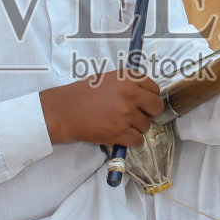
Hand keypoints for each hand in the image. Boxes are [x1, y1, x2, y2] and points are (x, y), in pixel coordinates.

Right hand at [41, 69, 163, 147]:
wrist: (62, 111)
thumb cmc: (81, 95)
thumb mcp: (106, 79)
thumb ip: (127, 85)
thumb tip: (144, 96)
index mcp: (128, 77)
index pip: (154, 89)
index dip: (150, 98)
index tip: (143, 104)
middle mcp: (130, 94)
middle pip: (156, 108)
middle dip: (149, 114)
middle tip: (137, 116)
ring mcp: (125, 114)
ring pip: (147, 126)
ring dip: (136, 128)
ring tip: (120, 125)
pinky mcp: (119, 132)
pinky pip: (138, 141)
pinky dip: (131, 141)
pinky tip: (120, 136)